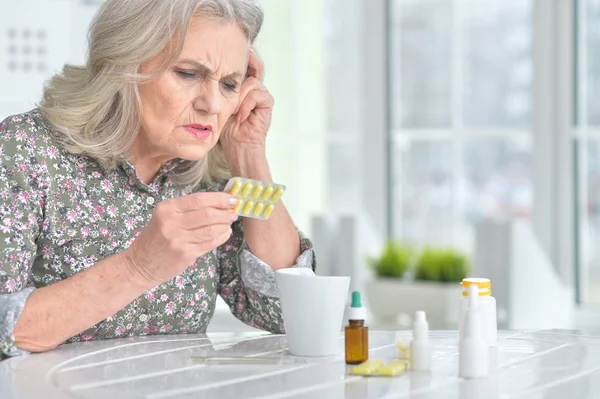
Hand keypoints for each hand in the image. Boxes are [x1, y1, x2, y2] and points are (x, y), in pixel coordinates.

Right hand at [123, 192, 237, 286]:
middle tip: (234, 212)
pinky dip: (221, 237)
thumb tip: (218, 202)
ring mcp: (178, 239)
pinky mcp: (185, 254)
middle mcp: (171, 222)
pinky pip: (210, 243)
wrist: (140, 263)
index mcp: (167, 208)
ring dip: (225, 225)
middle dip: (226, 212)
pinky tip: (224, 233)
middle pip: (208, 214)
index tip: (232, 198)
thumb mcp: (165, 217)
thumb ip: (188, 209)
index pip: (199, 199)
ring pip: (211, 229)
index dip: (219, 198)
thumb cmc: (156, 238)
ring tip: (229, 222)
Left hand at [220, 47, 273, 153]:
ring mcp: (262, 95)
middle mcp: (254, 88)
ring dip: (240, 95)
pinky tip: (241, 115)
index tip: (236, 46)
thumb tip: (209, 68)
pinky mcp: (267, 103)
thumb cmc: (226, 126)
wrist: (238, 145)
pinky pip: (258, 94)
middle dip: (244, 65)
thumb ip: (220, 86)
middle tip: (236, 59)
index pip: (247, 64)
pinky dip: (247, 103)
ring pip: (253, 82)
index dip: (244, 54)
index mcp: (243, 86)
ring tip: (234, 109)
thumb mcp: (219, 102)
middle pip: (254, 67)